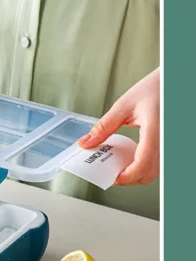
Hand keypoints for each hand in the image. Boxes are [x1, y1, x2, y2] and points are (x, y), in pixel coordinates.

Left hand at [78, 68, 159, 185]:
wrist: (173, 81)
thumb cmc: (156, 87)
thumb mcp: (124, 105)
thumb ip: (104, 127)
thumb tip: (87, 143)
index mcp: (155, 131)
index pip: (142, 164)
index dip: (126, 176)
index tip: (112, 178)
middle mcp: (165, 140)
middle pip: (148, 174)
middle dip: (129, 178)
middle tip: (111, 174)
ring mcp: (169, 144)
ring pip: (155, 171)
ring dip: (136, 174)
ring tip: (119, 166)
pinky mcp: (168, 144)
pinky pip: (158, 163)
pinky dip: (144, 166)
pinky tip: (132, 158)